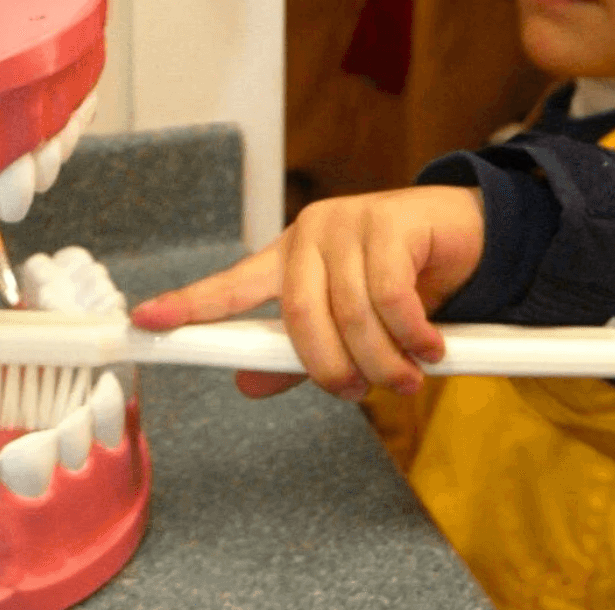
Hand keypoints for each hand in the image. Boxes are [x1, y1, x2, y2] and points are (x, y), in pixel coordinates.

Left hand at [130, 185, 485, 401]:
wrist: (468, 234)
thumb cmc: (405, 279)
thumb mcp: (350, 322)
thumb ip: (300, 352)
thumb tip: (247, 384)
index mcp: (288, 259)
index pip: (231, 285)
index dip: (189, 306)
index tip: (146, 323)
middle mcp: (311, 236)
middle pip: (300, 316)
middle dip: (330, 367)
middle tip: (360, 393)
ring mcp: (351, 223)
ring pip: (351, 312)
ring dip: (382, 360)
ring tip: (407, 378)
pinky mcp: (392, 221)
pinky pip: (393, 296)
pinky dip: (413, 333)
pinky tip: (430, 347)